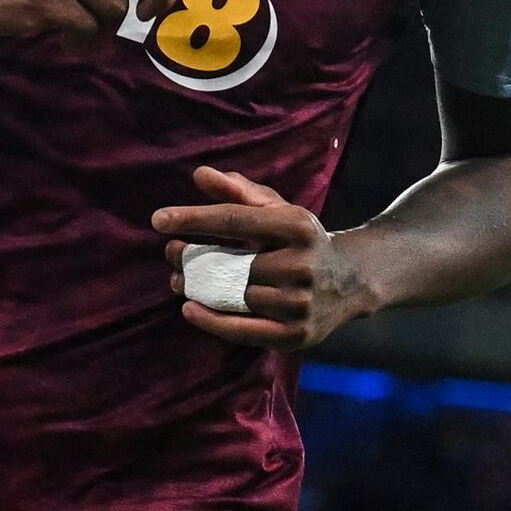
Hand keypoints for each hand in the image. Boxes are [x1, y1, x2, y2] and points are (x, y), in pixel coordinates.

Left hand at [154, 167, 377, 352]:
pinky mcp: (297, 334)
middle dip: (194, 259)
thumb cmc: (302, 240)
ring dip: (201, 291)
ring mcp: (301, 303)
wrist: (352, 280)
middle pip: (230, 264)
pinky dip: (212, 322)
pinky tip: (190, 309)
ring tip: (184, 282)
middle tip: (173, 255)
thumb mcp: (278, 210)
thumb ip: (239, 192)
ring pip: (234, 297)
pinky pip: (243, 331)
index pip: (235, 220)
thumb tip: (199, 175)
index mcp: (297, 226)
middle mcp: (302, 265)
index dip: (194, 219)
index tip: (158, 219)